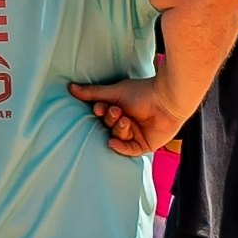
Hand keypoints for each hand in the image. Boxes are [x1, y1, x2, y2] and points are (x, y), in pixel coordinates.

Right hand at [75, 72, 199, 155]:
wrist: (167, 99)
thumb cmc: (143, 92)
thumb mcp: (114, 92)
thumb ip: (93, 93)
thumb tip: (70, 87)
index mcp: (119, 109)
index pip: (103, 115)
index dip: (100, 112)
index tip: (100, 107)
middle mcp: (127, 122)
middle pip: (109, 126)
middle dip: (111, 119)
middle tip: (116, 111)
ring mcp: (136, 134)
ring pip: (118, 136)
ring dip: (119, 129)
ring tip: (125, 119)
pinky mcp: (145, 145)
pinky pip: (129, 150)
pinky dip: (121, 146)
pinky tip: (113, 142)